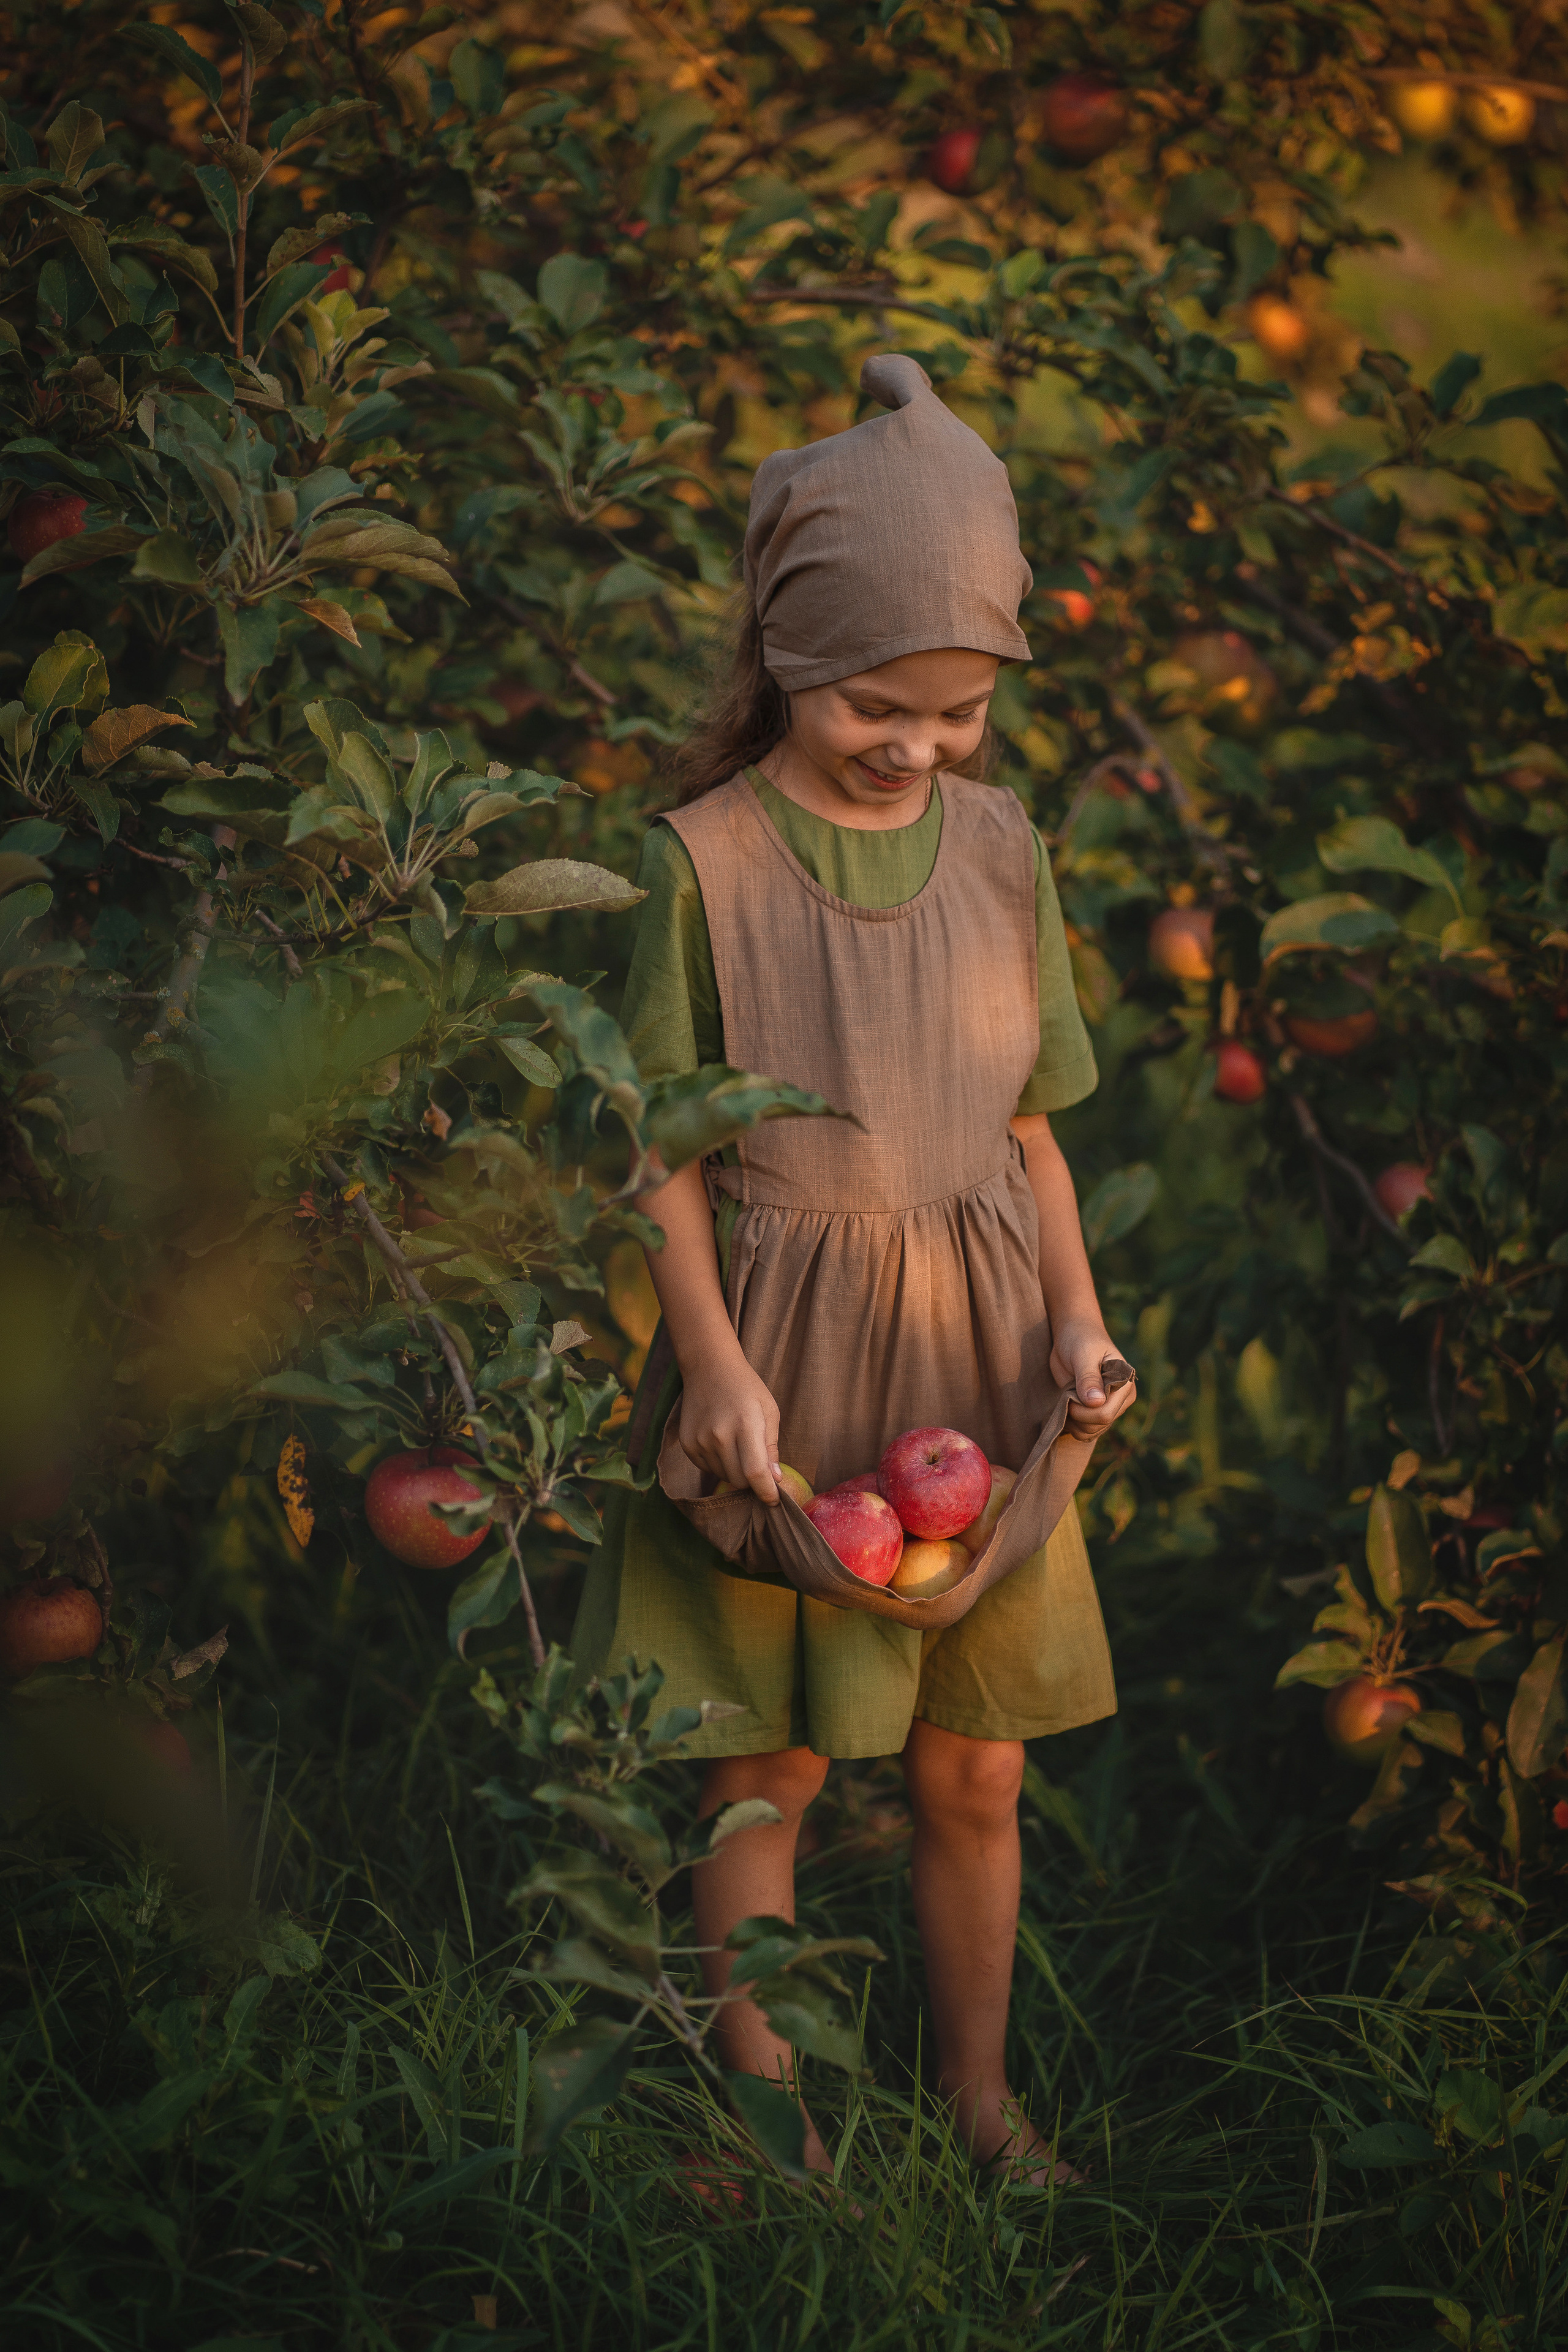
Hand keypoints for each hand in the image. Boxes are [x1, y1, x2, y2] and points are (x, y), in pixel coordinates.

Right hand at [677, 1341, 784, 1503]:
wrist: (709, 1368)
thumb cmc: (746, 1388)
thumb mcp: (769, 1411)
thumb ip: (771, 1447)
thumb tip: (774, 1479)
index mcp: (745, 1424)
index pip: (755, 1473)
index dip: (766, 1492)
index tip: (774, 1499)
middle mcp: (719, 1435)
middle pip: (739, 1481)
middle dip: (753, 1482)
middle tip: (759, 1467)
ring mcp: (700, 1441)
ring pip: (724, 1477)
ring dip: (736, 1472)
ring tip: (739, 1447)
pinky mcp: (688, 1445)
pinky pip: (708, 1469)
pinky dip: (720, 1464)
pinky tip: (723, 1443)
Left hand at [1049, 1317, 1136, 1438]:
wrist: (1074, 1335)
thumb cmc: (1081, 1339)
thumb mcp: (1083, 1355)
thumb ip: (1088, 1378)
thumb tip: (1096, 1403)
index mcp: (1125, 1384)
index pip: (1106, 1414)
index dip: (1083, 1412)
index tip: (1070, 1395)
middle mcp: (1122, 1399)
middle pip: (1099, 1425)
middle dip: (1078, 1415)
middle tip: (1068, 1394)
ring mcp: (1110, 1407)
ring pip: (1091, 1432)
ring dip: (1074, 1421)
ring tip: (1068, 1398)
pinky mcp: (1096, 1412)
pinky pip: (1086, 1431)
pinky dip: (1073, 1424)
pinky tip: (1068, 1407)